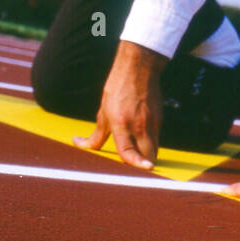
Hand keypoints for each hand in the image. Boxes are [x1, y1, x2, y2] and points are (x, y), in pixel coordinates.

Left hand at [72, 40, 167, 169]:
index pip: (129, 150)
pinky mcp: (160, 118)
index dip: (136, 162)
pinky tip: (142, 141)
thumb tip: (79, 144)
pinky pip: (157, 138)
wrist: (138, 69)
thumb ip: (95, 135)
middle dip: (143, 166)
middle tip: (135, 171)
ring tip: (139, 160)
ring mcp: (152, 121)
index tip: (145, 168)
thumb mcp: (103, 113)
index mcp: (121, 124)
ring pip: (154, 148)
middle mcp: (139, 124)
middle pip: (148, 155)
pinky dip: (151, 144)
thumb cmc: (117, 90)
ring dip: (147, 157)